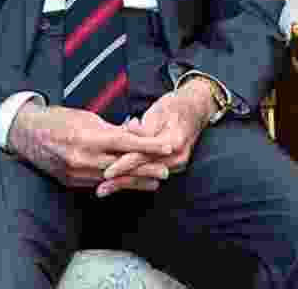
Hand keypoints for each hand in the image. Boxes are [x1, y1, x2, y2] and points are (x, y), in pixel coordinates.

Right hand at [7, 102, 174, 191]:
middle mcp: (82, 158)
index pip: (125, 143)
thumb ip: (113, 128)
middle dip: (146, 169)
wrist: (25, 135)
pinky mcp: (70, 182)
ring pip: (112, 179)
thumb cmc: (59, 120)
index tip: (167, 147)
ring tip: (155, 181)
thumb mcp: (88, 118)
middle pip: (121, 166)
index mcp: (87, 137)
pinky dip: (116, 183)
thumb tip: (137, 131)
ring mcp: (75, 173)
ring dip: (135, 181)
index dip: (148, 146)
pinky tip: (130, 184)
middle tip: (167, 171)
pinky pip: (98, 183)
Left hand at [98, 79, 213, 196]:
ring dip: (125, 183)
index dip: (125, 164)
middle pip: (145, 172)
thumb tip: (129, 130)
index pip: (145, 156)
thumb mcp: (160, 110)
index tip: (107, 172)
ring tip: (104, 189)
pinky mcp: (172, 166)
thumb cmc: (176, 106)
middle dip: (122, 181)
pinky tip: (117, 183)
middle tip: (101, 188)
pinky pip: (151, 174)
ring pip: (147, 177)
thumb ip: (144, 126)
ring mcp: (177, 164)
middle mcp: (178, 157)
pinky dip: (134, 179)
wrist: (196, 109)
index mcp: (175, 141)